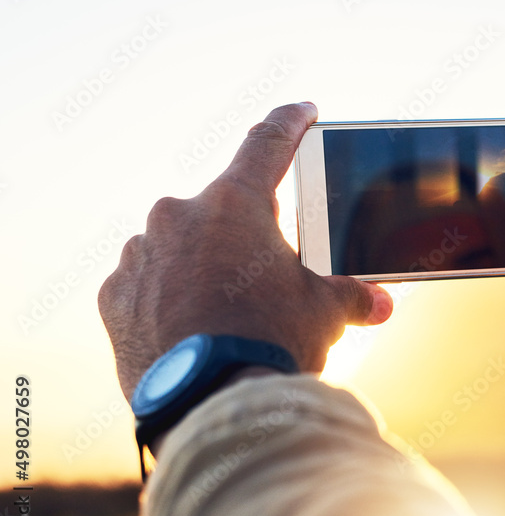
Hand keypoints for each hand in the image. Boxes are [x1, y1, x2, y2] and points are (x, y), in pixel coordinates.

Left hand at [98, 103, 392, 399]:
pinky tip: (190, 328)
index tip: (303, 111)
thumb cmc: (274, 344)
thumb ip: (351, 296)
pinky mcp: (113, 296)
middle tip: (267, 268)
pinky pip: (145, 282)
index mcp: (235, 204)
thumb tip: (380, 304)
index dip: (290, 122)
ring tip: (227, 311)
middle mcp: (178, 216)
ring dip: (202, 264)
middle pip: (221, 208)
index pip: (268, 143)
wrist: (213, 403)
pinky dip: (167, 295)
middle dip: (245, 232)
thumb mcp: (324, 313)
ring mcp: (139, 254)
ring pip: (178, 244)